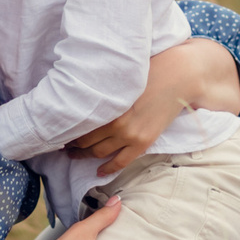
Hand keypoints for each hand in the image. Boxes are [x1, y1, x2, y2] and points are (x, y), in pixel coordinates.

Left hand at [68, 38, 239, 175]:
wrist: (180, 76)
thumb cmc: (151, 68)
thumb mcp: (121, 77)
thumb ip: (104, 89)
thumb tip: (84, 90)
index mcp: (107, 102)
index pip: (79, 121)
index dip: (66, 127)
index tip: (59, 128)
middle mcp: (115, 121)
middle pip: (84, 139)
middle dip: (71, 144)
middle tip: (62, 145)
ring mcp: (130, 134)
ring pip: (98, 152)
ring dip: (84, 156)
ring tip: (74, 156)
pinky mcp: (143, 142)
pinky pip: (120, 162)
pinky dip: (107, 168)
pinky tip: (98, 171)